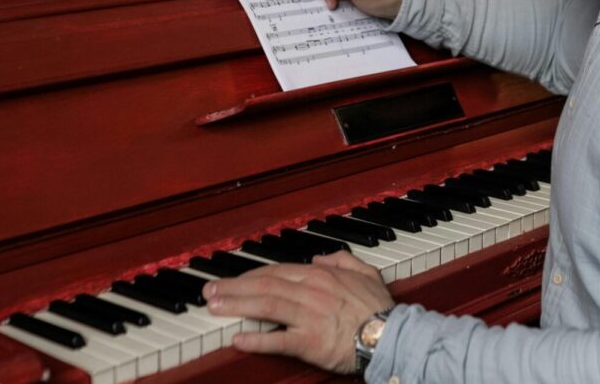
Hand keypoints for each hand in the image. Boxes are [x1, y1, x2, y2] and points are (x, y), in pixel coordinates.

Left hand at [202, 251, 395, 373]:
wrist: (390, 335)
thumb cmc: (379, 308)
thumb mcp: (366, 273)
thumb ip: (343, 260)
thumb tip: (320, 258)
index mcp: (322, 275)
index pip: (277, 271)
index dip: (251, 275)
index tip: (233, 279)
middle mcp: (311, 291)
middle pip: (264, 285)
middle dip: (233, 287)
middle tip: (209, 291)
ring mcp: (309, 316)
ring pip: (266, 305)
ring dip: (237, 305)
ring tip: (214, 307)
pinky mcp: (309, 341)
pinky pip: (278, 339)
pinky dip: (256, 339)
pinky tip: (238, 338)